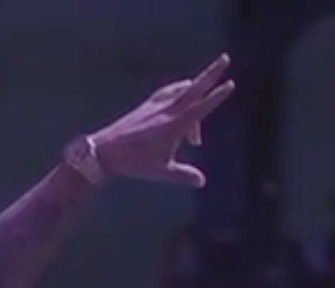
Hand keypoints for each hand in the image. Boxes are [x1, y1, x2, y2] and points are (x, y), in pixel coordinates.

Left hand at [89, 54, 235, 187]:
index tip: (230, 84)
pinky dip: (179, 89)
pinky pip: (169, 91)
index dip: (217, 96)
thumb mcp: (161, 171)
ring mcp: (156, 105)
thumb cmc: (134, 162)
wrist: (105, 150)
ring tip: (203, 94)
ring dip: (194, 89)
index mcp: (174, 125)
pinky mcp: (147, 104)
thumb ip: (183, 174)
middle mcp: (167, 110)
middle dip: (211, 73)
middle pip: (194, 87)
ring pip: (182, 89)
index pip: (201, 107)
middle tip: (225, 59)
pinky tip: (181, 92)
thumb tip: (201, 181)